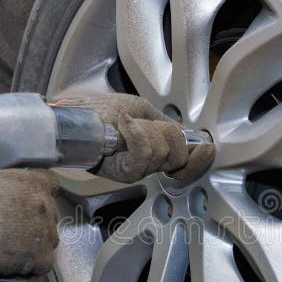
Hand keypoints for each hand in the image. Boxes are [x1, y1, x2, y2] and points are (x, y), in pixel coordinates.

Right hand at [0, 169, 59, 276]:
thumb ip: (1, 189)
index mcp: (32, 182)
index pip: (49, 182)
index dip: (37, 193)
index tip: (29, 200)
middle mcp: (44, 204)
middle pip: (49, 215)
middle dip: (34, 222)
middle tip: (14, 229)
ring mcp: (45, 230)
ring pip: (49, 240)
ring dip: (34, 245)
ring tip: (11, 250)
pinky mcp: (42, 255)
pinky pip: (43, 263)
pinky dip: (31, 266)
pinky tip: (14, 265)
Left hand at [54, 94, 214, 182]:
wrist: (73, 115)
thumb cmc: (99, 110)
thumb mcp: (140, 109)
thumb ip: (163, 122)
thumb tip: (183, 130)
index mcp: (153, 152)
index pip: (185, 166)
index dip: (198, 160)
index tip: (207, 148)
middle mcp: (147, 166)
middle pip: (178, 154)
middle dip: (164, 132)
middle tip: (141, 123)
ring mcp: (135, 171)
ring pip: (161, 152)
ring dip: (145, 130)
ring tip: (125, 125)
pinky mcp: (123, 172)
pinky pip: (144, 153)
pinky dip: (137, 134)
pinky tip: (125, 124)